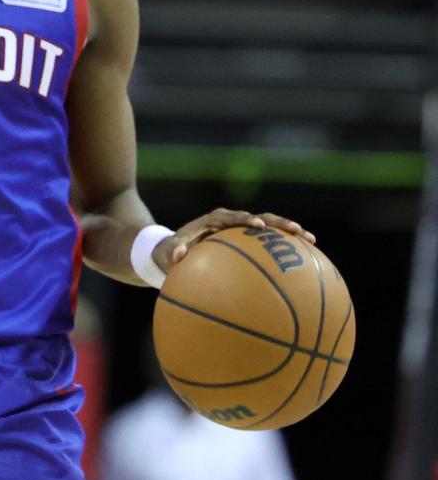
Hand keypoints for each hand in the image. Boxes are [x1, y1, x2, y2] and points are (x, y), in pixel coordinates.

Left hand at [153, 209, 315, 274]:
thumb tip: (177, 256)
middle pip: (260, 218)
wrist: (174, 248)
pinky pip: (268, 242)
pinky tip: (305, 261)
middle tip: (297, 231)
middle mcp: (231, 221)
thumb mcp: (168, 252)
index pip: (233, 218)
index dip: (246, 221)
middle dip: (279, 223)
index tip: (259, 228)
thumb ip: (172, 253)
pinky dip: (284, 248)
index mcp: (214, 221)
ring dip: (289, 232)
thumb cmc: (171, 251)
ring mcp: (241, 229)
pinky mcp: (247, 240)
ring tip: (311, 240)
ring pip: (270, 227)